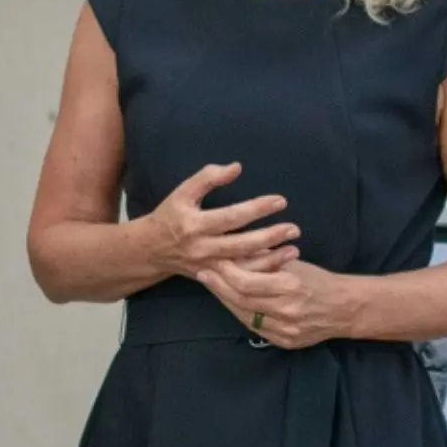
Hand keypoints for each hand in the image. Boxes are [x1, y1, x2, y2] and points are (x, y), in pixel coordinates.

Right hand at [146, 163, 298, 277]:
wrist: (152, 249)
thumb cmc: (171, 215)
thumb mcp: (183, 192)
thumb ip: (208, 177)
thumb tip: (237, 167)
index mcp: (195, 225)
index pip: (231, 216)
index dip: (257, 208)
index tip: (280, 201)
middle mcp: (203, 248)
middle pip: (242, 245)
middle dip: (270, 237)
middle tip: (294, 228)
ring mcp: (209, 267)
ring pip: (243, 267)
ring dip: (271, 260)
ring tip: (294, 250)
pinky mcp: (214, 278)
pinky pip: (241, 279)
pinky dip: (261, 273)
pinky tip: (279, 264)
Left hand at [195, 258, 355, 349]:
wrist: (345, 308)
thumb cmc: (318, 279)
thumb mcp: (295, 263)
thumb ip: (266, 259)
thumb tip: (235, 249)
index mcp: (290, 287)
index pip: (247, 283)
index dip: (227, 273)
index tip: (214, 261)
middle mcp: (287, 311)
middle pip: (241, 301)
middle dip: (219, 287)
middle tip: (204, 274)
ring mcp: (285, 331)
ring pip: (244, 316)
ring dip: (226, 301)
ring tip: (213, 286)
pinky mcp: (285, 342)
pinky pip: (255, 328)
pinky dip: (240, 314)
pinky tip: (231, 302)